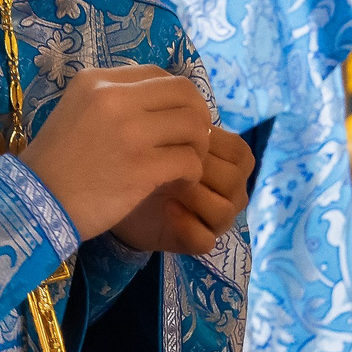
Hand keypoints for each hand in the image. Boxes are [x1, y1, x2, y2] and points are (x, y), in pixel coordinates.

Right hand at [21, 66, 212, 239]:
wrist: (36, 203)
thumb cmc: (56, 162)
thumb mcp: (75, 111)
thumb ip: (112, 101)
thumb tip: (159, 103)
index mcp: (97, 81)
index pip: (157, 74)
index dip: (177, 96)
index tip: (176, 118)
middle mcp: (115, 99)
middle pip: (184, 92)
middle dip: (198, 116)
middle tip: (193, 140)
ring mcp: (130, 133)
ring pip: (194, 125)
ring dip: (199, 146)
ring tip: (187, 164)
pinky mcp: (141, 168)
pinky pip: (189, 160)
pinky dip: (192, 172)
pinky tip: (180, 183)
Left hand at [115, 125, 254, 256]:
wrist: (111, 189)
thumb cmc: (137, 155)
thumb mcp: (156, 132)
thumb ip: (179, 122)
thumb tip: (190, 110)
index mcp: (223, 163)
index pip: (241, 153)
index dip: (215, 145)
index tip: (180, 139)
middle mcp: (224, 192)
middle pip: (236, 181)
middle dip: (204, 169)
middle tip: (171, 161)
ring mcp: (210, 219)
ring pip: (226, 212)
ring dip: (198, 196)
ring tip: (168, 184)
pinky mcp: (191, 241)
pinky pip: (205, 240)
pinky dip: (188, 226)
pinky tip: (168, 209)